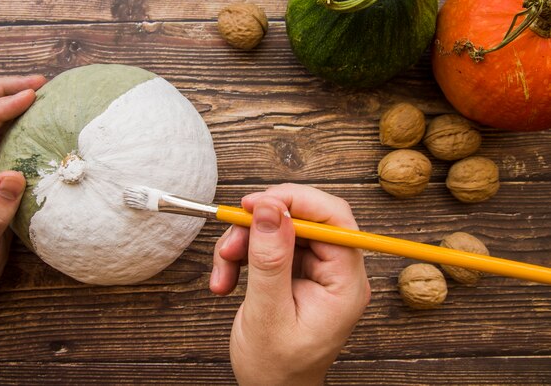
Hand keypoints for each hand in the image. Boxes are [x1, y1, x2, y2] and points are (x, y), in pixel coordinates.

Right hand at [210, 184, 370, 384]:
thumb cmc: (276, 367)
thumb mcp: (268, 314)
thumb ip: (270, 259)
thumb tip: (270, 208)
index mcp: (345, 283)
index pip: (334, 219)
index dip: (296, 202)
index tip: (256, 203)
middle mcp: (336, 270)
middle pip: (303, 219)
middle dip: (260, 225)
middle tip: (231, 240)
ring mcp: (316, 270)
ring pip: (280, 228)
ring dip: (244, 242)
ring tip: (223, 270)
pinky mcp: (296, 271)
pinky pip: (268, 244)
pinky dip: (243, 254)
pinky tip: (227, 278)